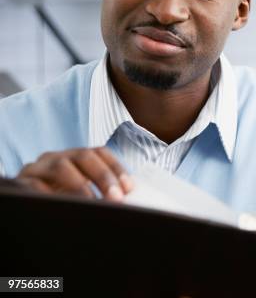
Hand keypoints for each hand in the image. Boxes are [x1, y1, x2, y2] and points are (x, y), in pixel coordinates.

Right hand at [16, 147, 132, 200]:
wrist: (27, 206)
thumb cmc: (61, 199)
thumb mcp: (82, 191)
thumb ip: (102, 190)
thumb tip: (128, 199)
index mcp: (74, 156)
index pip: (100, 152)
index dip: (116, 168)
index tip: (129, 188)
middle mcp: (57, 157)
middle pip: (84, 156)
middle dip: (103, 177)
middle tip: (116, 198)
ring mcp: (38, 168)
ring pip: (61, 168)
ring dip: (81, 187)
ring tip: (93, 205)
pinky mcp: (21, 183)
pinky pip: (35, 186)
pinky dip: (52, 195)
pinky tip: (65, 207)